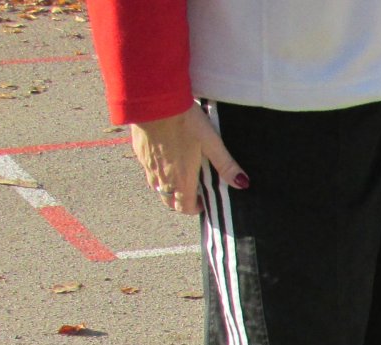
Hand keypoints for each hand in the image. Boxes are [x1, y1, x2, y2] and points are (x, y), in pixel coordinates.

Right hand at [129, 105, 245, 216]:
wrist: (153, 99)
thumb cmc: (185, 120)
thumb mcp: (211, 142)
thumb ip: (226, 165)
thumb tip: (242, 184)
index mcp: (181, 178)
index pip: (184, 207)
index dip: (195, 209)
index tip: (204, 202)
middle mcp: (162, 176)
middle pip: (168, 201)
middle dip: (181, 201)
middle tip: (193, 192)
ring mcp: (147, 165)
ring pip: (156, 187)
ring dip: (168, 188)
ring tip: (181, 175)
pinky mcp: (138, 151)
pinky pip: (148, 170)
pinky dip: (157, 172)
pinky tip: (165, 158)